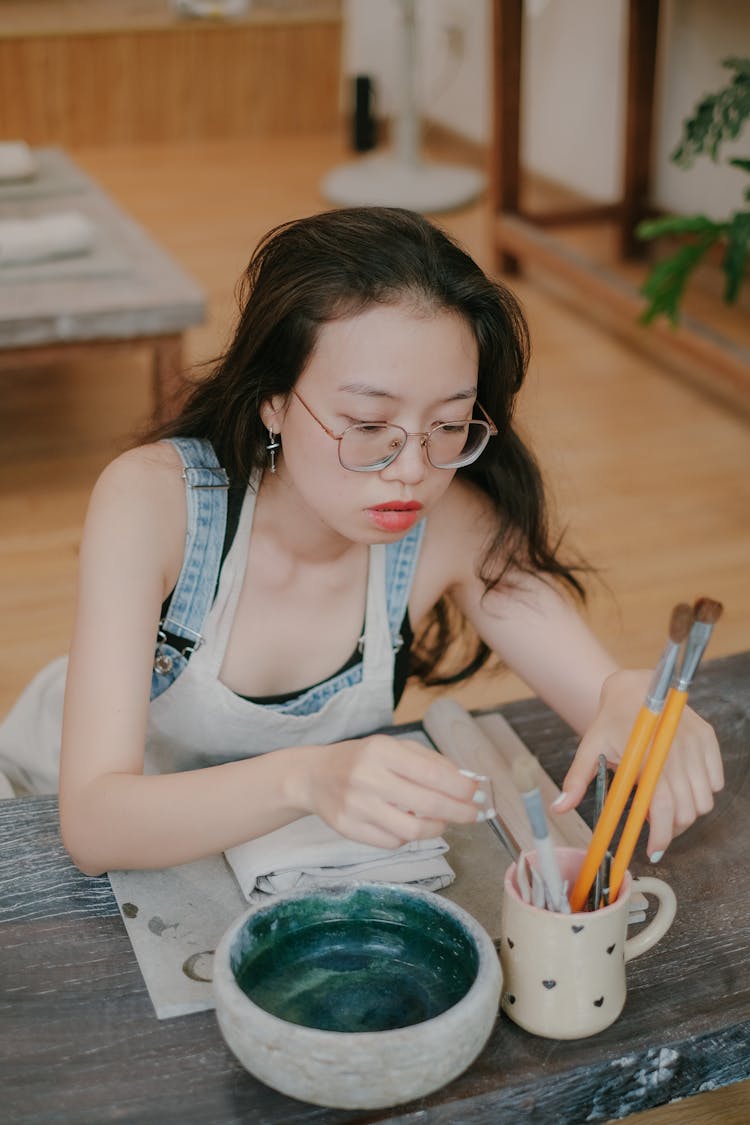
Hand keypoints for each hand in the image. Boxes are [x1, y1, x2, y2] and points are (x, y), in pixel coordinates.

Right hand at [304, 734, 485, 849]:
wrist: (314, 776)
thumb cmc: (361, 760)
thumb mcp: (392, 748)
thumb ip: (429, 761)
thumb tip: (466, 782)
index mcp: (381, 751)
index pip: (432, 773)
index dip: (461, 788)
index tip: (478, 794)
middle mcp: (368, 778)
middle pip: (428, 804)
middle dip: (459, 812)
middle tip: (474, 815)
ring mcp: (357, 807)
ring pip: (412, 830)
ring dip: (437, 828)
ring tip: (443, 822)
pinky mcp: (349, 830)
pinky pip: (393, 842)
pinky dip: (409, 837)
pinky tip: (411, 825)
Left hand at [551, 669, 723, 859]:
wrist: (634, 685)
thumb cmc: (611, 720)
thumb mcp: (589, 748)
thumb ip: (576, 781)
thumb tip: (559, 809)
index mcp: (646, 758)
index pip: (662, 808)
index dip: (660, 836)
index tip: (652, 850)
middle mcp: (676, 752)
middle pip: (687, 811)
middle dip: (671, 828)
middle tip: (655, 829)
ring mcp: (696, 745)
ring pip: (704, 801)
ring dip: (687, 811)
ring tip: (666, 806)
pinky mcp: (708, 739)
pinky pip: (715, 782)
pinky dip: (702, 791)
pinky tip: (682, 786)